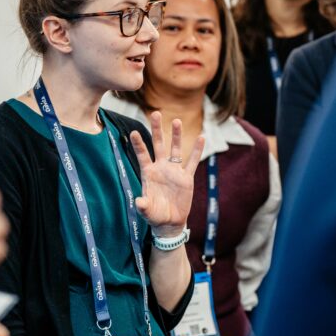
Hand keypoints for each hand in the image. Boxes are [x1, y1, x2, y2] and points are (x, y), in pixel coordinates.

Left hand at [129, 111, 204, 237]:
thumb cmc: (155, 215)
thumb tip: (138, 202)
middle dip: (156, 130)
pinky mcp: (186, 178)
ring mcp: (174, 171)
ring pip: (175, 149)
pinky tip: (201, 137)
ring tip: (176, 120)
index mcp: (149, 173)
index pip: (142, 155)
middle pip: (158, 145)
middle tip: (155, 113)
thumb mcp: (147, 211)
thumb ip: (143, 205)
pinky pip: (192, 162)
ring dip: (176, 135)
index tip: (133, 132)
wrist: (169, 222)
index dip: (139, 144)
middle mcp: (161, 168)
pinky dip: (197, 150)